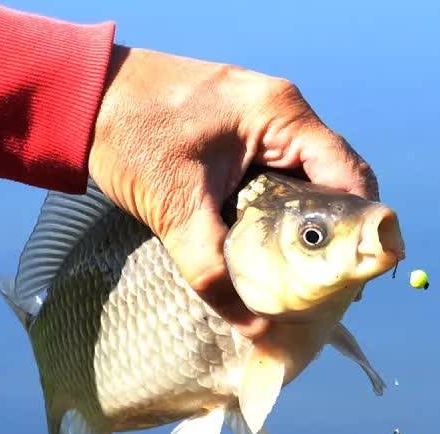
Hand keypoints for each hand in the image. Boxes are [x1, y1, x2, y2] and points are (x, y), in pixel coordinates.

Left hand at [88, 45, 377, 337]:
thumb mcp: (175, 209)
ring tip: (304, 277)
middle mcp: (282, 112)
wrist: (79, 99)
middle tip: (330, 286)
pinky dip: (280, 211)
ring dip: (307, 225)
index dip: (360, 228)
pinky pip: (279, 175)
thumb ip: (214, 270)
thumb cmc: (128, 136)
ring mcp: (262, 119)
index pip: (348, 175)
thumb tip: (253, 327)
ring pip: (308, 180)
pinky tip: (270, 249)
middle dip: (335, 234)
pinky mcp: (241, 133)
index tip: (356, 276)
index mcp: (281, 115)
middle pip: (335, 181)